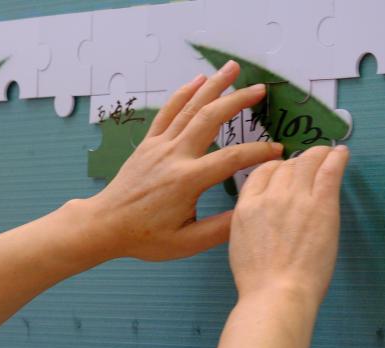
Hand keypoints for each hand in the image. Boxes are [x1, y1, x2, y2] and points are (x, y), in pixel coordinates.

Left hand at [85, 61, 283, 261]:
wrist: (105, 225)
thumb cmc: (144, 237)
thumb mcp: (186, 243)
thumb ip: (220, 229)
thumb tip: (250, 213)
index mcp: (187, 181)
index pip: (231, 159)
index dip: (258, 153)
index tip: (278, 151)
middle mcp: (174, 157)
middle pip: (210, 118)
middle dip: (237, 100)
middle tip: (261, 89)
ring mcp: (159, 147)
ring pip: (189, 109)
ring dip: (212, 86)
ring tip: (232, 68)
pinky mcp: (148, 144)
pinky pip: (167, 113)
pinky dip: (182, 94)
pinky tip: (197, 80)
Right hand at [228, 144, 349, 303]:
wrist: (277, 291)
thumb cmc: (258, 281)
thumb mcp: (240, 245)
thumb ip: (250, 223)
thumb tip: (264, 218)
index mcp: (246, 207)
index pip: (261, 173)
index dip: (276, 168)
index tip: (286, 171)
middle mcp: (269, 195)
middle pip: (285, 166)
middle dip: (298, 163)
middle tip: (311, 164)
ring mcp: (296, 197)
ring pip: (308, 162)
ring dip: (319, 154)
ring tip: (329, 153)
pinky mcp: (321, 203)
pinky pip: (329, 170)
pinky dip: (336, 158)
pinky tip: (341, 154)